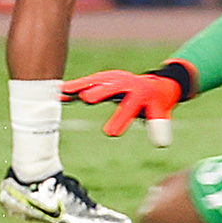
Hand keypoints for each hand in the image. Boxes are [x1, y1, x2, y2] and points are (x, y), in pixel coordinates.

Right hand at [63, 67, 184, 145]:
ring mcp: (112, 78)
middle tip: (87, 99)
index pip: (131, 106)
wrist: (154, 84)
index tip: (110, 134)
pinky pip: (87, 82)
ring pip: (95, 82)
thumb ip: (159, 126)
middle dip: (100, 93)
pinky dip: (74, 87)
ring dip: (79, 87)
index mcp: (142, 92)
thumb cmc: (156, 103)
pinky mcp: (103, 79)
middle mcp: (126, 82)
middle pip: (112, 87)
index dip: (121, 119)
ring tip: (63, 92)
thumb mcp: (161, 114)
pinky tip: (59, 92)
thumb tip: (161, 144)